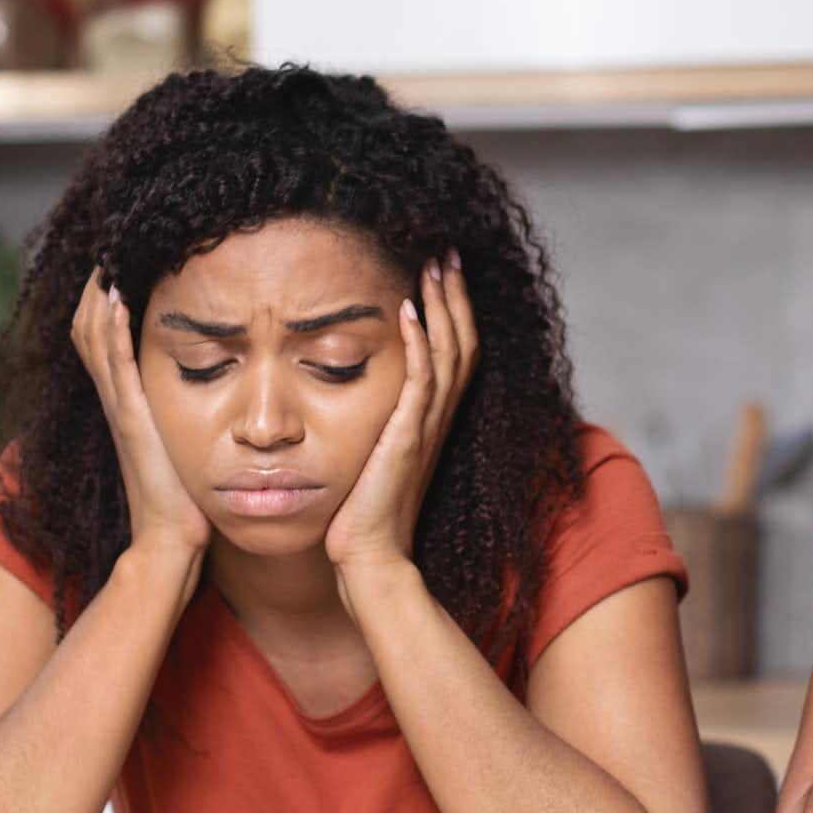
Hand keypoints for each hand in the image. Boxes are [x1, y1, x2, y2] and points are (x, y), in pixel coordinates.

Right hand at [71, 269, 210, 567]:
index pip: (103, 340)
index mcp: (126, 405)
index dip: (102, 302)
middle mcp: (116, 402)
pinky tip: (114, 297)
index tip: (116, 265)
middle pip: (89, 330)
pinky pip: (114, 367)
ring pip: (94, 340)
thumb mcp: (183, 444)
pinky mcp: (132, 421)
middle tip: (106, 247)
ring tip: (105, 257)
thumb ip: (186, 417)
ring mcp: (120, 411)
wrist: (172, 543)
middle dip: (95, 287)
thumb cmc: (186, 499)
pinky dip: (110, 330)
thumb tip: (215, 392)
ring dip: (97, 297)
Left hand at [326, 251, 478, 580]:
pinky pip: (420, 382)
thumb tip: (350, 404)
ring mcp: (424, 429)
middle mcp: (435, 421)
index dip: (452, 313)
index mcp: (429, 423)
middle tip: (447, 253)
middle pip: (461, 343)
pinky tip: (408, 311)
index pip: (452, 354)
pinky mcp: (406, 439)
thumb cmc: (362, 518)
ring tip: (434, 265)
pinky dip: (417, 344)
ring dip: (442, 307)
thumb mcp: (372, 460)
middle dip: (455, 296)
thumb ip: (374, 430)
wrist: (369, 560)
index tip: (442, 274)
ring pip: (447, 354)